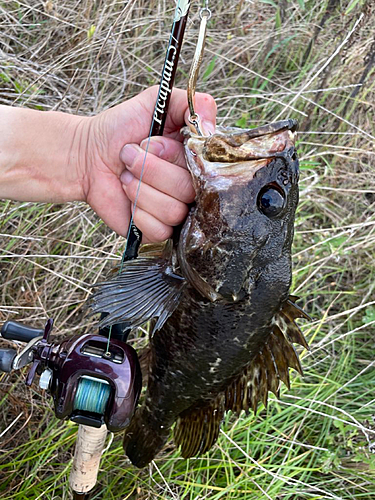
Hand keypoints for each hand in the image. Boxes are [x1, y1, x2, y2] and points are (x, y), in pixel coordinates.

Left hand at [83, 86, 216, 241]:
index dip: (173, 154)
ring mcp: (176, 211)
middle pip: (188, 189)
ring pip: (173, 210)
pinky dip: (138, 212)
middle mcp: (192, 187)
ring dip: (140, 189)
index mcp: (196, 159)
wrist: (88, 155)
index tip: (151, 143)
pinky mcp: (158, 230)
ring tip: (127, 175)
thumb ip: (191, 103)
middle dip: (150, 169)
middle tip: (131, 156)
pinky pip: (160, 229)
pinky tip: (128, 199)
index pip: (206, 166)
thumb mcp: (156, 102)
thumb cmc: (122, 129)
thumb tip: (210, 127)